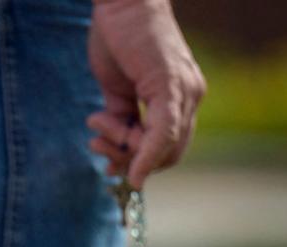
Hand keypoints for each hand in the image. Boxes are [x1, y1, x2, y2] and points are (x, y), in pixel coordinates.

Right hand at [86, 0, 205, 187]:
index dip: (139, 161)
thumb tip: (116, 144)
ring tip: (96, 122)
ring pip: (163, 148)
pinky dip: (146, 157)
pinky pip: (163, 135)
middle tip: (98, 144)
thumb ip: (122, 114)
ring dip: (123, 150)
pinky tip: (131, 171)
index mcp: (179, 97)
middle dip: (131, 160)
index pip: (168, 147)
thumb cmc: (117, 35)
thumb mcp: (116, 85)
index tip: (107, 158)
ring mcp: (185, 92)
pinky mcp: (172, 87)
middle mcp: (190, 97)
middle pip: (169, 155)